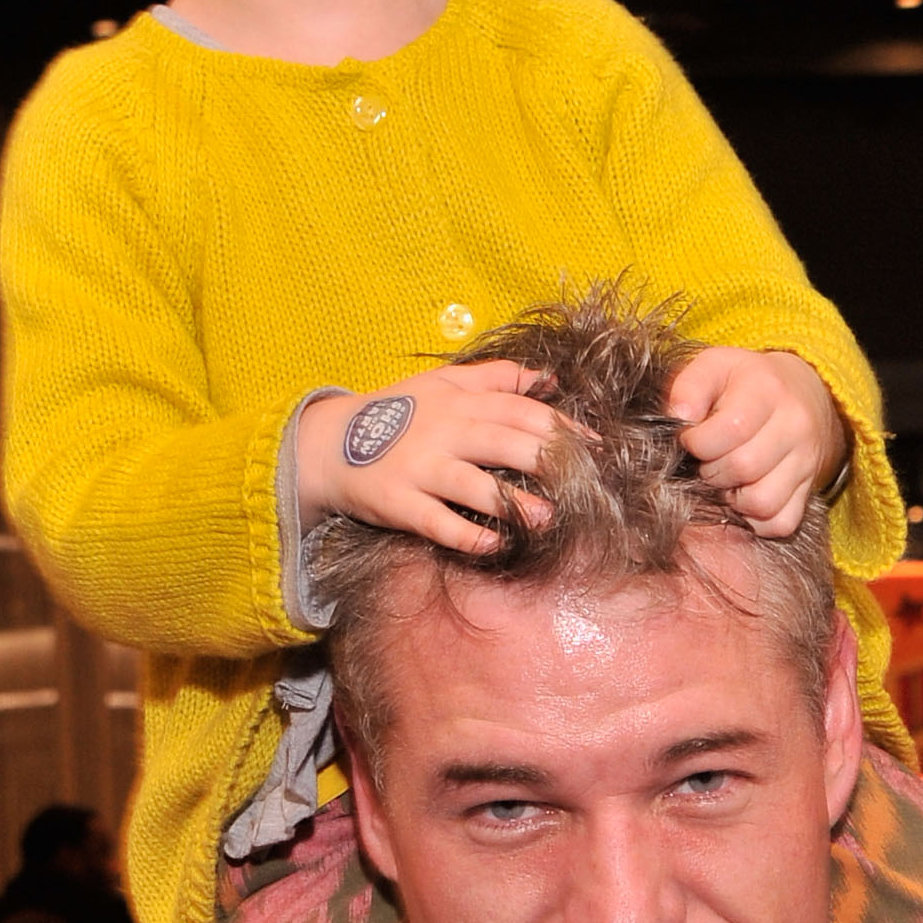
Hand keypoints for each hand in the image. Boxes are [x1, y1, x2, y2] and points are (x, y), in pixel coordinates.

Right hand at [294, 363, 559, 551]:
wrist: (328, 444)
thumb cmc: (397, 413)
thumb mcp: (442, 383)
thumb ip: (495, 377)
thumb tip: (548, 378)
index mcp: (458, 401)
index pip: (519, 410)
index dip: (560, 427)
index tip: (594, 447)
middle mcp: (442, 431)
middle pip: (503, 442)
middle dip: (547, 462)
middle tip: (584, 483)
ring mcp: (418, 468)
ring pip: (473, 485)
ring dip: (513, 503)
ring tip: (549, 519)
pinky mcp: (397, 502)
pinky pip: (436, 522)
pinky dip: (466, 535)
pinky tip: (494, 546)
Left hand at [666, 344, 846, 535]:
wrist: (802, 392)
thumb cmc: (744, 382)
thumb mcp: (714, 366)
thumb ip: (688, 386)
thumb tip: (679, 416)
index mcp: (769, 390)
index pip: (732, 428)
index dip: (699, 442)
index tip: (691, 438)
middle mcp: (795, 425)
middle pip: (745, 467)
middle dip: (712, 470)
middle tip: (706, 460)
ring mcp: (807, 461)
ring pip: (763, 502)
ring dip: (733, 499)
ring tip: (725, 479)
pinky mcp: (809, 490)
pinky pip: (780, 522)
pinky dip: (755, 519)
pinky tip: (744, 495)